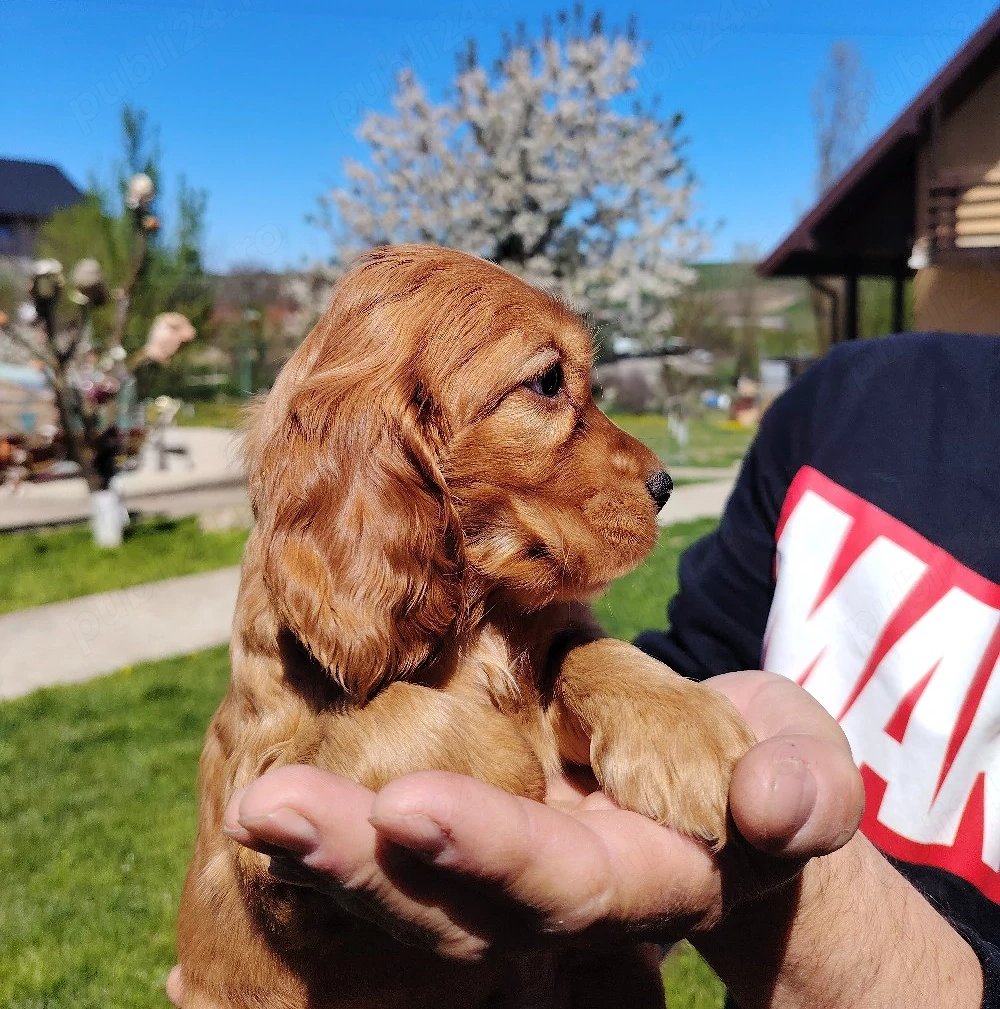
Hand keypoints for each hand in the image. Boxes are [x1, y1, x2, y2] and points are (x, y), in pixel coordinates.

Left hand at [166, 670, 861, 1003]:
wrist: (723, 780)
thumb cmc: (759, 758)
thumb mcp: (801, 759)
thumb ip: (801, 784)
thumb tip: (770, 805)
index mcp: (640, 883)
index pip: (560, 885)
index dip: (490, 855)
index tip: (409, 808)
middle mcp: (557, 905)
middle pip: (453, 914)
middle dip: (363, 870)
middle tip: (271, 813)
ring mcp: (501, 882)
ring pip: (404, 897)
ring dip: (321, 858)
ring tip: (252, 812)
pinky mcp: (460, 846)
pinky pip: (382, 866)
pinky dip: (314, 865)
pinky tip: (237, 861)